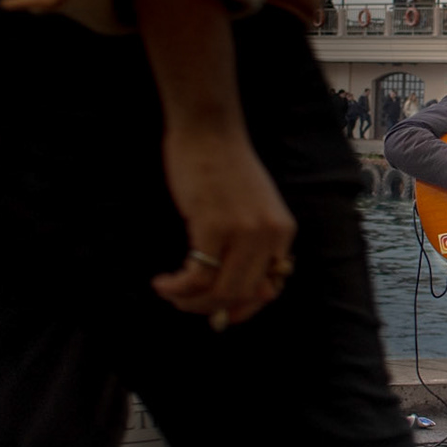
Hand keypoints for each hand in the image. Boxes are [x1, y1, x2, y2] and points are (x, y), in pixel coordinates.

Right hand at [150, 124, 296, 326]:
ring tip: (170, 293)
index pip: (271, 288)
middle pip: (243, 295)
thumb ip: (254, 244)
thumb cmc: (224, 168)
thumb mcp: (253, 208)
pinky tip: (162, 282)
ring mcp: (244, 232)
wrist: (209, 131)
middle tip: (184, 303)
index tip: (220, 315)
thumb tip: (246, 295)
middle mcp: (270, 235)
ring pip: (221, 292)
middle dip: (211, 309)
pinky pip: (198, 276)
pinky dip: (177, 287)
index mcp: (283, 232)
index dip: (244, 308)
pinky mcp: (214, 227)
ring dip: (190, 302)